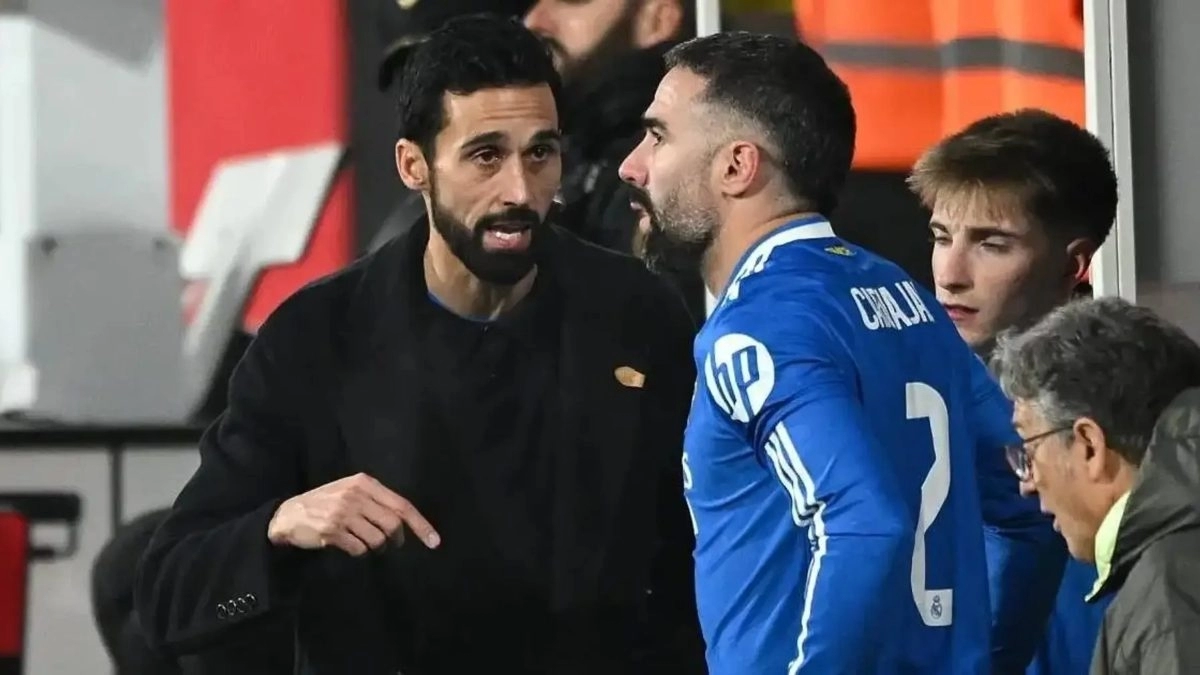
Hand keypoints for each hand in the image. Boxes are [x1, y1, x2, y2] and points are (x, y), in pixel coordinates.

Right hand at [267, 473, 439, 555]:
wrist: (288, 514)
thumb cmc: (325, 503)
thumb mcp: (350, 492)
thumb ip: (376, 501)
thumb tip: (404, 523)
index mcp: (364, 483)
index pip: (401, 505)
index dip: (421, 525)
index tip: (435, 541)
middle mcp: (355, 495)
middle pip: (393, 524)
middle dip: (396, 539)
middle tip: (390, 544)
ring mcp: (343, 513)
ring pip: (377, 540)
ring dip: (376, 547)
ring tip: (364, 542)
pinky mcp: (332, 531)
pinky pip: (359, 549)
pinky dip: (359, 552)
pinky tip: (348, 545)